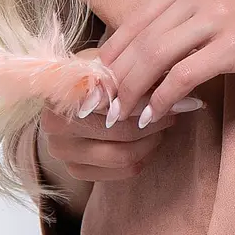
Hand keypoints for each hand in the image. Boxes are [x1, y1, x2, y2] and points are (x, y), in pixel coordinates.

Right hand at [39, 47, 199, 181]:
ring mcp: (63, 151)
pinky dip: (143, 156)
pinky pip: (122, 171)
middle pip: (122, 130)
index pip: (116, 99)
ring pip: (123, 155)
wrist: (68, 100)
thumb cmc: (96, 75)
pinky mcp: (74, 170)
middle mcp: (56, 124)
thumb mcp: (111, 63)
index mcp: (63, 91)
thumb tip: (178, 81)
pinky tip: (149, 139)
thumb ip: (136, 71)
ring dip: (152, 140)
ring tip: (164, 123)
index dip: (150, 96)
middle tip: (177, 111)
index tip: (178, 92)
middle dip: (156, 120)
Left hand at [98, 0, 234, 127]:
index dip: (111, 57)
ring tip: (123, 117)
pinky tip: (156, 115)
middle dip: (116, 80)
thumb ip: (182, 20)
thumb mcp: (220, 5)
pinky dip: (164, 99)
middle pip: (140, 40)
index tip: (98, 87)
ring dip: (134, 92)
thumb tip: (137, 57)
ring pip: (156, 57)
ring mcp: (218, 14)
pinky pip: (185, 75)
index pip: (135, 20)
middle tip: (102, 110)